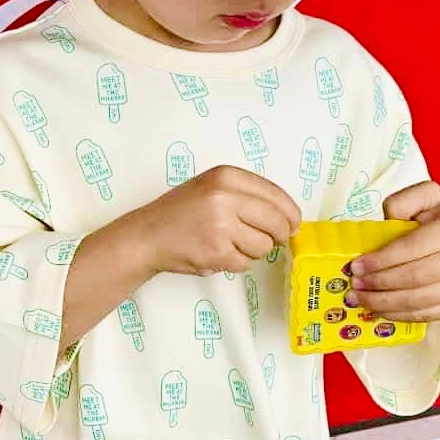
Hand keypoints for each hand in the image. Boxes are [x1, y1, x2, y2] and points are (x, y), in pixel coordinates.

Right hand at [137, 166, 302, 276]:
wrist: (147, 236)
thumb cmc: (180, 213)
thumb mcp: (212, 187)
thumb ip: (246, 195)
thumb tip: (288, 218)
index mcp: (226, 176)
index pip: (276, 196)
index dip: (290, 214)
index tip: (292, 224)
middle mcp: (225, 196)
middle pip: (277, 222)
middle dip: (279, 236)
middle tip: (272, 240)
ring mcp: (221, 225)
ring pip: (264, 246)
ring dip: (252, 252)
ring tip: (229, 245)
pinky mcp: (216, 251)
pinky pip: (245, 263)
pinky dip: (235, 264)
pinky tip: (217, 254)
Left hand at [348, 182, 439, 321]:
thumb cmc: (433, 219)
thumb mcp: (421, 197)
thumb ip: (402, 202)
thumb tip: (388, 220)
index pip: (412, 248)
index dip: (380, 260)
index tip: (355, 266)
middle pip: (414, 277)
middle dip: (378, 283)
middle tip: (353, 285)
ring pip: (418, 300)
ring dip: (383, 303)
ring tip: (359, 299)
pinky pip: (425, 315)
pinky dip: (397, 315)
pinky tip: (377, 309)